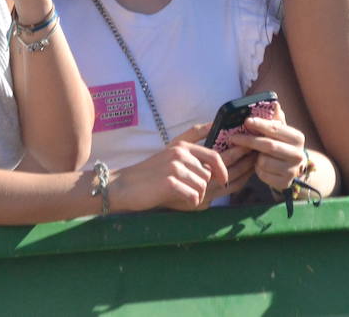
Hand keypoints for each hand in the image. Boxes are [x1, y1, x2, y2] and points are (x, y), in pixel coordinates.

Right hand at [111, 142, 230, 212]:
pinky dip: (190, 202)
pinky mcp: (170, 182)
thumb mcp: (169, 157)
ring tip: (180, 195)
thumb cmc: (150, 175)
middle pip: (208, 175)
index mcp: (181, 146)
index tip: (223, 180)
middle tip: (188, 192)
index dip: (222, 170)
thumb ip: (191, 156)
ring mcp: (174, 167)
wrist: (124, 186)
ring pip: (202, 186)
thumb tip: (215, 166)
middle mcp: (180, 153)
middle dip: (202, 187)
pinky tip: (179, 200)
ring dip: (196, 195)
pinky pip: (194, 196)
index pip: (213, 156)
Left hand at [222, 102, 307, 193]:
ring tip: (254, 154)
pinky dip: (257, 169)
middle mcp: (298, 155)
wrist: (293, 167)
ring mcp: (292, 170)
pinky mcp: (284, 183)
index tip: (246, 121)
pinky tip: (259, 165)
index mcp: (298, 138)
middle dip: (249, 140)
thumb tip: (274, 103)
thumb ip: (275, 118)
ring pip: (264, 161)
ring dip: (254, 157)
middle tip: (233, 137)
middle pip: (268, 146)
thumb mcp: (281, 130)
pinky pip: (263, 174)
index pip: (276, 129)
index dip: (260, 124)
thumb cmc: (282, 143)